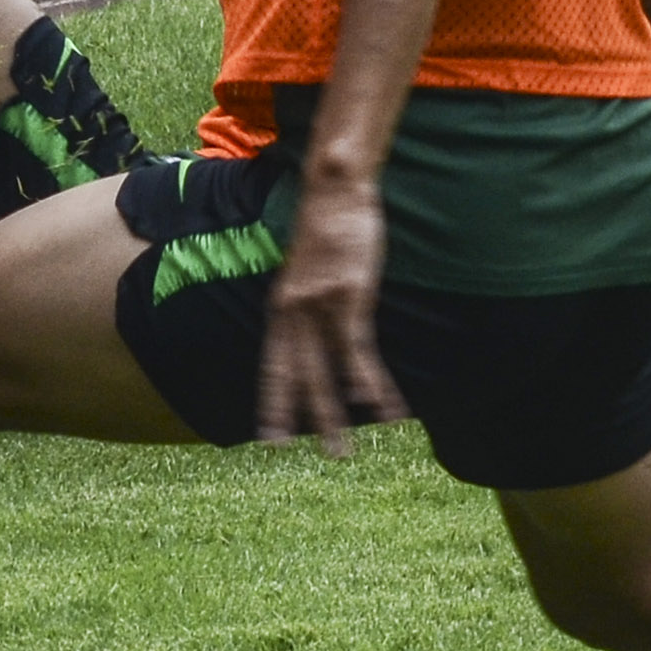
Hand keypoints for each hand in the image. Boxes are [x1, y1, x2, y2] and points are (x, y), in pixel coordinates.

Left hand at [254, 183, 406, 457]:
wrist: (333, 192)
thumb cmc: (326, 232)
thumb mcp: (305, 273)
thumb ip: (304, 305)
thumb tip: (314, 332)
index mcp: (281, 308)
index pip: (272, 366)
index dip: (273, 403)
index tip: (269, 439)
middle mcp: (292, 313)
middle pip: (298, 378)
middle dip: (307, 422)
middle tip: (318, 458)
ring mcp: (319, 307)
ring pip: (326, 374)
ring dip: (337, 415)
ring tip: (345, 453)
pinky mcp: (348, 298)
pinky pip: (358, 350)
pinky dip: (369, 381)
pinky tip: (380, 407)